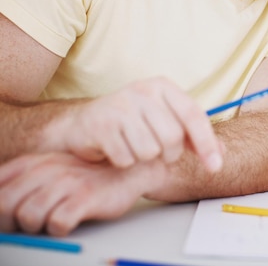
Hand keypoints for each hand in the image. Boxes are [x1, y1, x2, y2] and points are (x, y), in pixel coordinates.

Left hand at [0, 152, 163, 235]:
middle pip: (5, 204)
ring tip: (48, 224)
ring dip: (34, 227)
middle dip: (9, 223)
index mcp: (36, 162)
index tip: (8, 217)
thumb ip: (25, 180)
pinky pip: (58, 222)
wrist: (129, 170)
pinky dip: (58, 229)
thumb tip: (1, 204)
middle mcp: (49, 169)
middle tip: (24, 227)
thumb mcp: (53, 168)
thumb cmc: (88, 176)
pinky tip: (67, 223)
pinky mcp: (86, 198)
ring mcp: (68, 183)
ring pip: (29, 215)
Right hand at [51, 77, 222, 170]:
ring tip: (133, 146)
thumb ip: (192, 136)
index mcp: (163, 86)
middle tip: (156, 151)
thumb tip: (222, 152)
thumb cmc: (131, 124)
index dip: (207, 143)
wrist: (83, 125)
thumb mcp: (164, 122)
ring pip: (150, 151)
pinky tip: (116, 149)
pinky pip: (126, 158)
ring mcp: (120, 105)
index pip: (193, 115)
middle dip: (168, 154)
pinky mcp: (101, 124)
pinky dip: (124, 162)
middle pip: (172, 138)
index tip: (215, 167)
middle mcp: (143, 90)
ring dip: (144, 158)